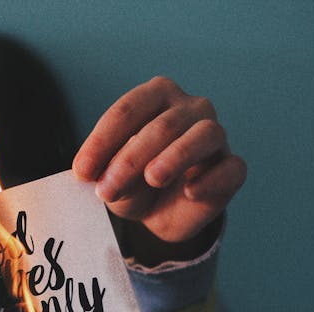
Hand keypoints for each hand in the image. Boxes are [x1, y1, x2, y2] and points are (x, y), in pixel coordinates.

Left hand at [73, 76, 245, 254]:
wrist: (159, 213)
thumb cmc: (132, 181)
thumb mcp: (111, 178)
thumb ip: (107, 171)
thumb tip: (105, 174)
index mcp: (154, 97)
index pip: (127, 110)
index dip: (101, 142)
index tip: (82, 173)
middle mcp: (189, 108)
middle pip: (162, 125)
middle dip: (130, 160)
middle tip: (106, 191)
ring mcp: (214, 136)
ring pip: (204, 134)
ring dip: (175, 157)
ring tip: (153, 177)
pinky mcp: (231, 168)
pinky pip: (231, 168)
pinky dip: (211, 178)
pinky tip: (191, 191)